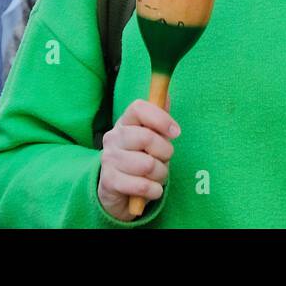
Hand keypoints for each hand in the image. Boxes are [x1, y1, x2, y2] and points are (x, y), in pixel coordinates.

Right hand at [97, 98, 178, 221]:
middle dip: (165, 152)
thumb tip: (167, 95)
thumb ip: (159, 118)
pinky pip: (142, 185)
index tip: (176, 132)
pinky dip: (154, 190)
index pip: (139, 108)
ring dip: (161, 174)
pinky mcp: (109, 181)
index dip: (161, 118)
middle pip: (147, 138)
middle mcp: (113, 137)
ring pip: (148, 165)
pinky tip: (152, 189)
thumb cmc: (140, 157)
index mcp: (124, 122)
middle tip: (165, 159)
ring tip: (156, 175)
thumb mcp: (151, 137)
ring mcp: (109, 159)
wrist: (117, 190)